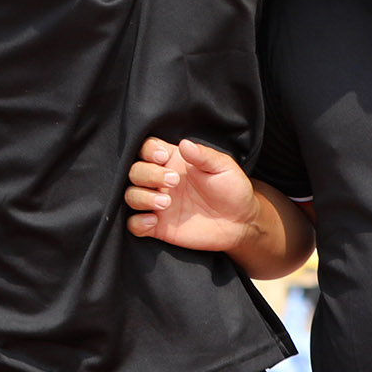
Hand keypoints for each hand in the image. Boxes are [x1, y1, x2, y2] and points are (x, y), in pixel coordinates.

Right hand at [125, 137, 261, 251]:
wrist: (240, 222)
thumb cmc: (232, 189)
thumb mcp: (223, 167)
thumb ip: (203, 155)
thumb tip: (184, 144)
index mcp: (173, 161)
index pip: (147, 148)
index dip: (148, 150)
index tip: (163, 157)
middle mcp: (160, 181)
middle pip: (134, 172)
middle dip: (148, 175)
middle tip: (173, 181)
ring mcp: (156, 204)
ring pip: (130, 196)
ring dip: (142, 197)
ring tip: (166, 204)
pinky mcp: (157, 227)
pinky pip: (133, 224)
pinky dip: (137, 222)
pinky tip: (154, 221)